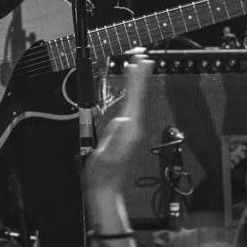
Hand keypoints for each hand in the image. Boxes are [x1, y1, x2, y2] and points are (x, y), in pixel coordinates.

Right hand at [86, 54, 149, 203]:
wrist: (105, 189)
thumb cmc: (103, 173)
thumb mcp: (107, 155)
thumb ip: (115, 138)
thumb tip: (122, 120)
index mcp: (129, 130)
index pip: (135, 98)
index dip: (137, 79)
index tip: (139, 63)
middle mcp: (132, 128)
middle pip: (137, 96)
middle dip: (139, 76)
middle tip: (142, 58)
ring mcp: (130, 130)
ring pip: (134, 100)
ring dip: (136, 82)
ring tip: (138, 67)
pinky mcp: (125, 133)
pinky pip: (129, 108)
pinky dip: (130, 95)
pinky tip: (130, 91)